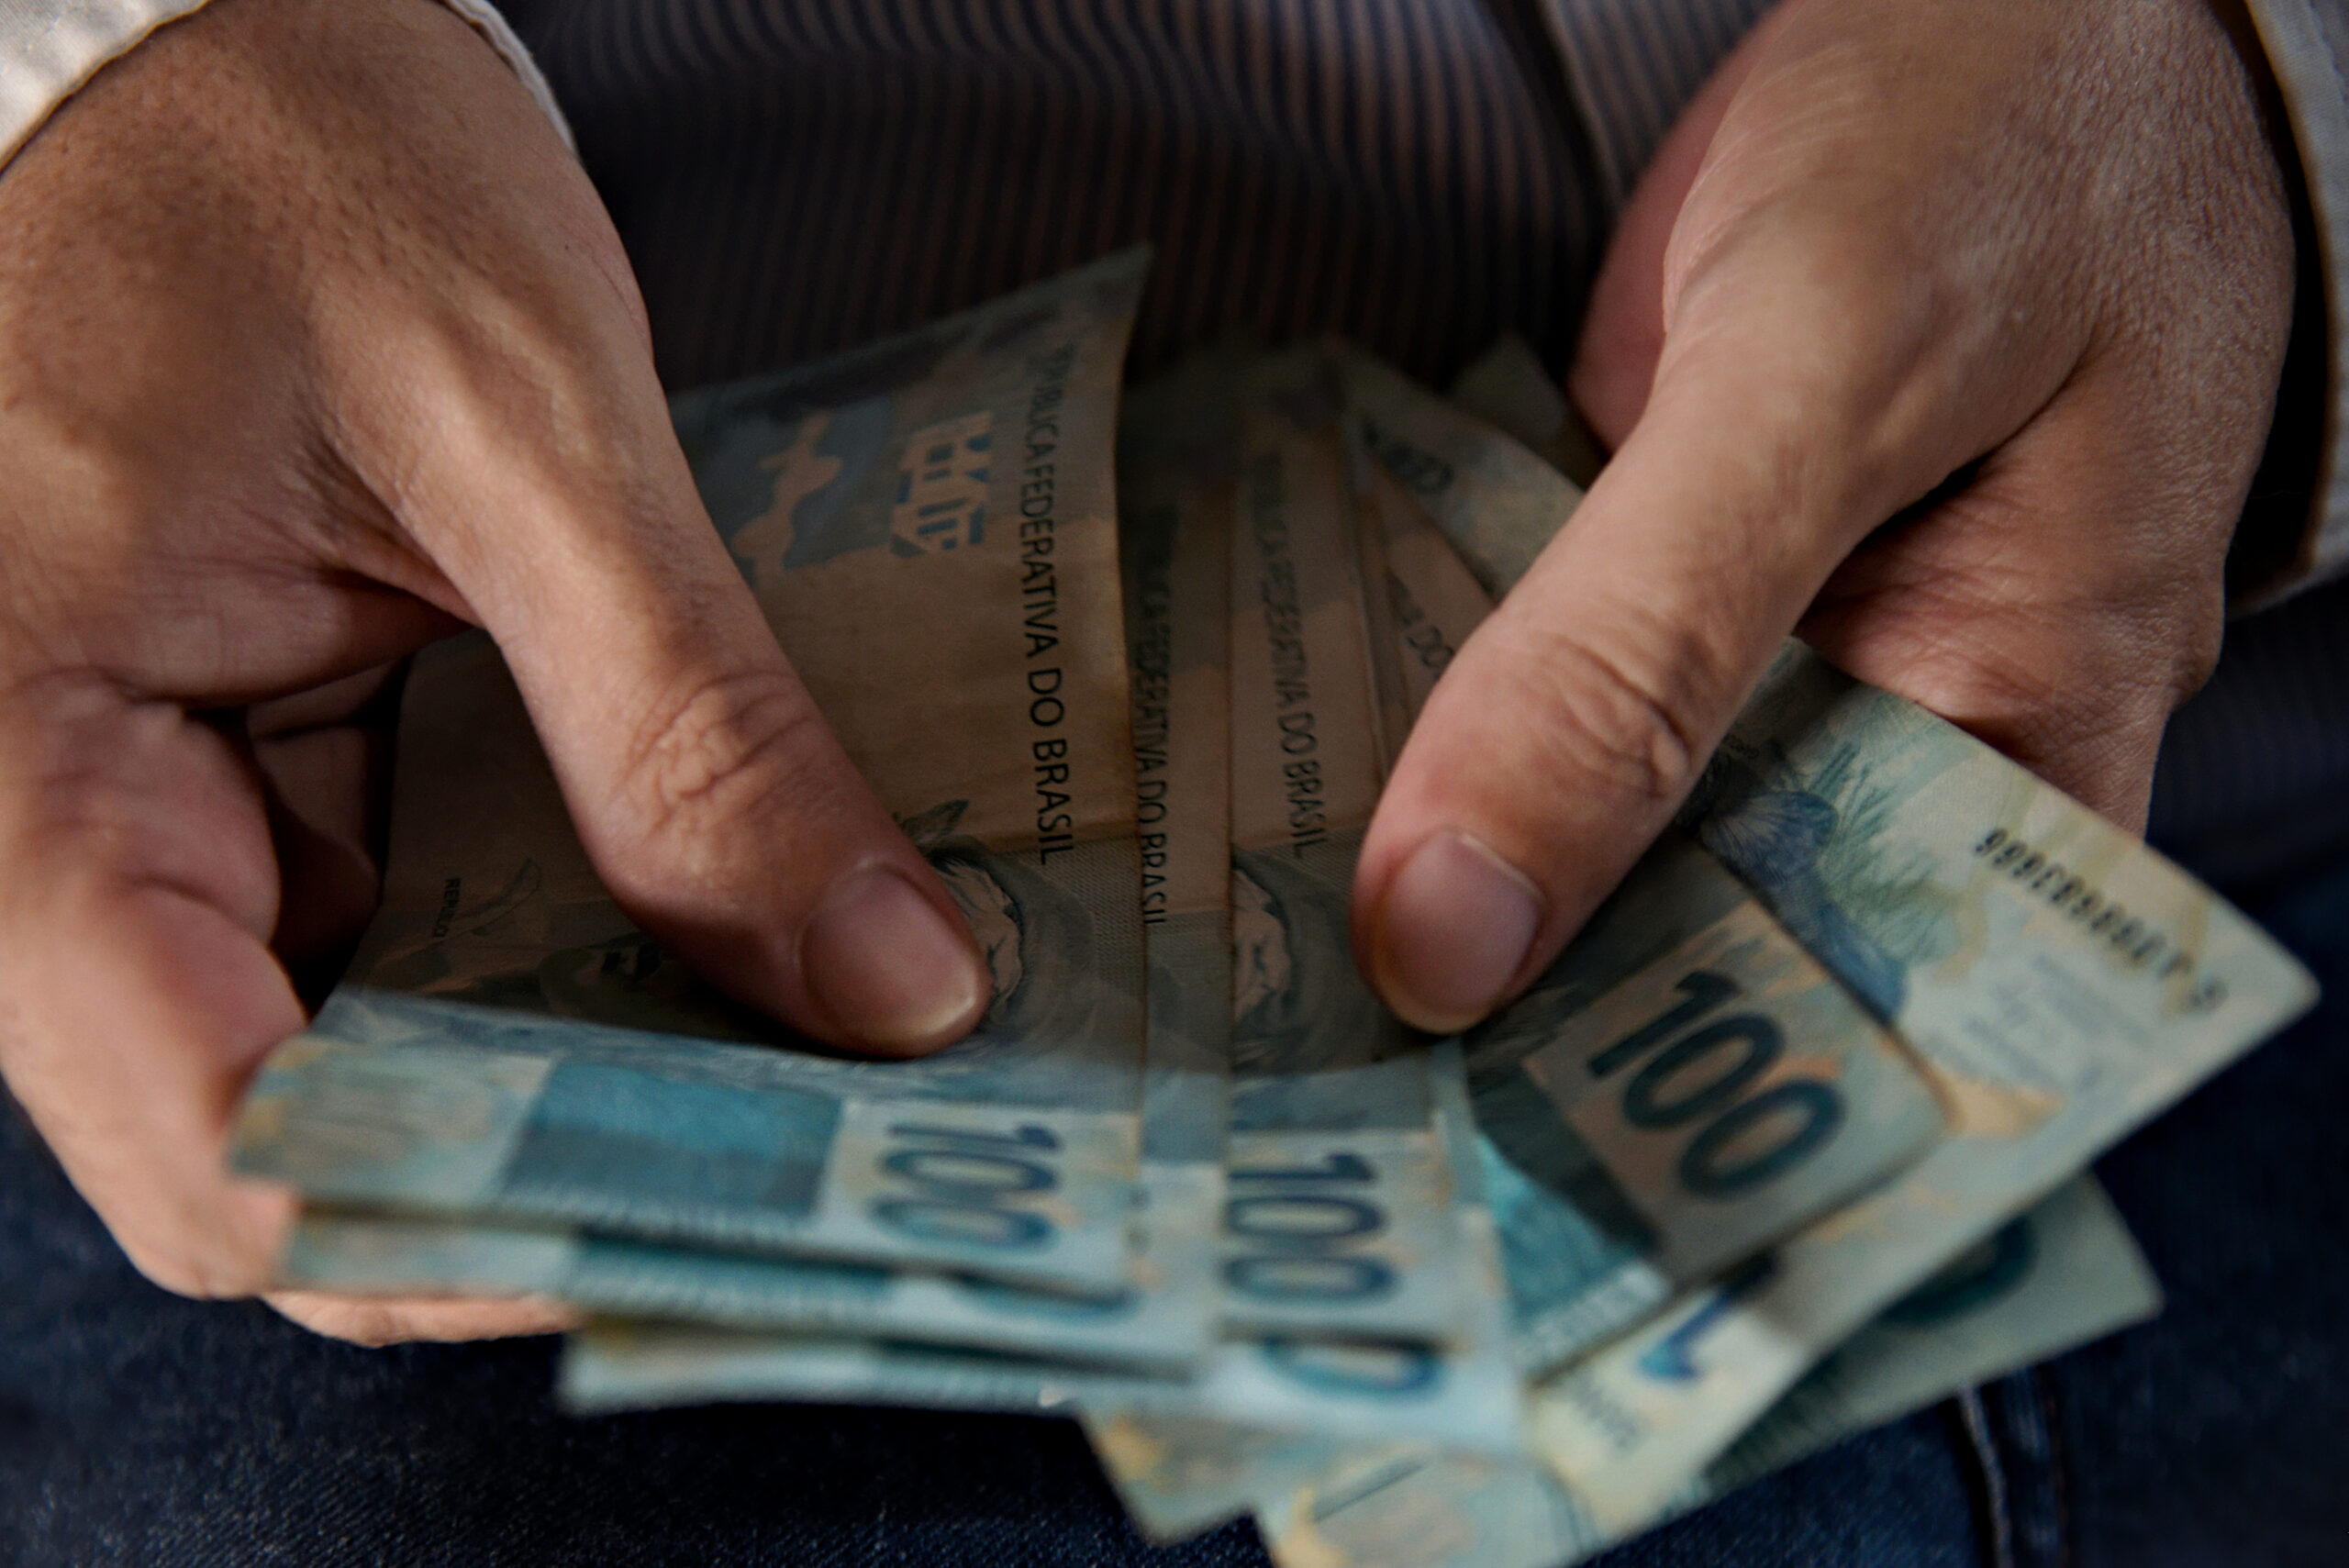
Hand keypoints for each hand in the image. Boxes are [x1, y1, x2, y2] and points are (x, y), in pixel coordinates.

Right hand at [0, 0, 987, 1341]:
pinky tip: (708, 934)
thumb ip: (693, 731)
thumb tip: (887, 986)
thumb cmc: (283, 150)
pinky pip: (388, 943)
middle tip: (818, 1144)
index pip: (229, 1152)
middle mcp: (40, 840)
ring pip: (362, 1055)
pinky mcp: (229, 783)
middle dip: (560, 1159)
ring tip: (794, 1052)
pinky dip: (546, 958)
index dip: (487, 1225)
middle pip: (302, 1140)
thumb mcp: (517, 425)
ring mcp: (139, 823)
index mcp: (8, 772)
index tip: (731, 1209)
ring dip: (575, 1069)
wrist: (186, 22)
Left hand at [1355, 0, 2293, 1031]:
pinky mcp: (1685, 583)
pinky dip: (1453, 738)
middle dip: (1517, 1026)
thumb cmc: (1998, 136)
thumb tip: (1453, 934)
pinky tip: (1297, 799)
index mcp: (2027, 756)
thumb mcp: (1820, 376)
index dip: (1658, 1125)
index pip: (1850, 1034)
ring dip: (1460, 884)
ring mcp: (1787, 665)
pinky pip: (1562, 701)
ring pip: (1615, 832)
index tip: (1454, 1188)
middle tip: (1289, 1104)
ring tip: (1253, 989)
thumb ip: (1641, 650)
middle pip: (1704, 955)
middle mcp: (1905, 749)